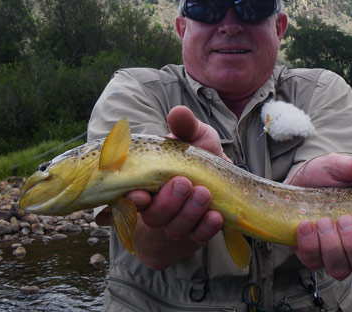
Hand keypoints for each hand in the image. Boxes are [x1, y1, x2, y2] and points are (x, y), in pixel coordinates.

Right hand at [125, 106, 225, 268]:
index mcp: (147, 185)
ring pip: (176, 229)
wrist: (221, 180)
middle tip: (184, 183)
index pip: (131, 198)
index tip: (141, 194)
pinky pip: (199, 238)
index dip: (133, 199)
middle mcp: (158, 209)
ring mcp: (177, 226)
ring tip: (204, 194)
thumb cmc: (198, 157)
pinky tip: (216, 216)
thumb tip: (178, 112)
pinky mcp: (196, 236)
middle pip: (154, 216)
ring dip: (190, 213)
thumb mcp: (193, 137)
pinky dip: (207, 229)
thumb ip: (185, 126)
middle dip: (168, 202)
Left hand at [289, 153, 351, 279]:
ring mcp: (334, 254)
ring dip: (331, 246)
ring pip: (340, 269)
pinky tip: (305, 225)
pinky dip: (309, 245)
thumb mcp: (344, 167)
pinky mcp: (312, 255)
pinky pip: (313, 261)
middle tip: (344, 219)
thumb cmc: (327, 175)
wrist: (298, 179)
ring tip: (323, 220)